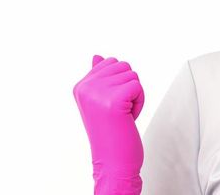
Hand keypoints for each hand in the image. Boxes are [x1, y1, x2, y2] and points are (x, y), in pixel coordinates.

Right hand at [73, 55, 144, 194]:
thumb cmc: (110, 134)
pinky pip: (138, 87)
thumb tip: (98, 56)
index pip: (110, 62)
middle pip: (123, 66)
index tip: (111, 104)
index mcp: (80, 86)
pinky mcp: (114, 100)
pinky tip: (128, 117)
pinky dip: (140, 103)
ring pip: (132, 75)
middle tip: (119, 110)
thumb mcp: (100, 103)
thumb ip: (98, 78)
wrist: (113, 163)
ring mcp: (98, 93)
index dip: (119, 82)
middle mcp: (86, 88)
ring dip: (135, 96)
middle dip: (129, 87)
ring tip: (123, 115)